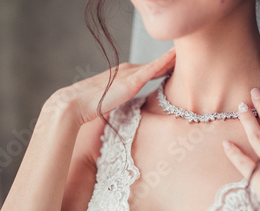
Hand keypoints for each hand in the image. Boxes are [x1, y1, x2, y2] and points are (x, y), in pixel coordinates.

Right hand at [44, 48, 175, 125]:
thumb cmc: (88, 106)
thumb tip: (123, 110)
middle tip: (184, 55)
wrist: (75, 103)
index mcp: (122, 75)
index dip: (160, 67)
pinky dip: (164, 61)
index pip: (146, 70)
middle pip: (153, 65)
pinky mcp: (131, 81)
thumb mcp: (109, 102)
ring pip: (155, 64)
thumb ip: (120, 101)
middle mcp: (126, 70)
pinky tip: (174, 56)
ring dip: (169, 58)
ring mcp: (129, 74)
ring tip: (184, 52)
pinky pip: (152, 69)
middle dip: (168, 61)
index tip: (173, 66)